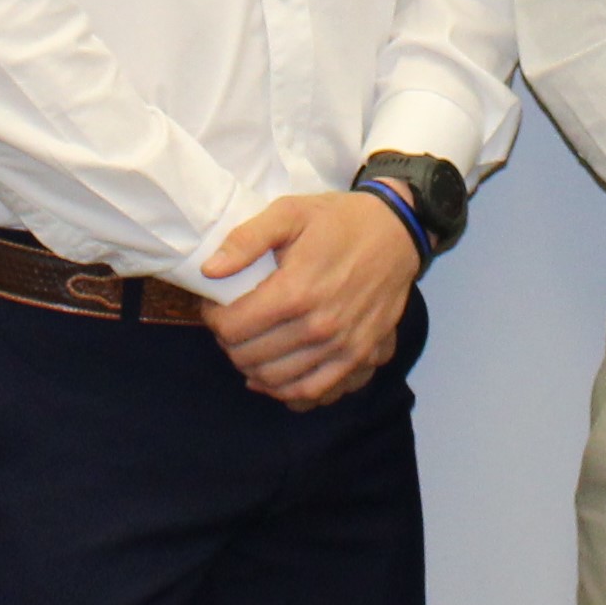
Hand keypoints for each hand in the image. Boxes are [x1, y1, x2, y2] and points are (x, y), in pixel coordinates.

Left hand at [201, 192, 419, 409]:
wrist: (396, 232)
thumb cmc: (338, 221)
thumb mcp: (289, 213)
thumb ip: (246, 240)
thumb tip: (210, 271)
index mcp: (295, 291)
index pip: (233, 327)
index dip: (214, 318)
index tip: (215, 305)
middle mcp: (318, 327)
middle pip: (250, 356)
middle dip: (229, 344)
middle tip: (231, 326)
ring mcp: (341, 347)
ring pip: (277, 380)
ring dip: (252, 369)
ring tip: (248, 348)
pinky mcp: (359, 357)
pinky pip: (314, 391)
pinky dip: (286, 392)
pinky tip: (273, 378)